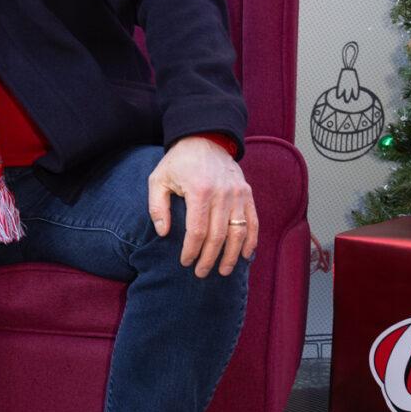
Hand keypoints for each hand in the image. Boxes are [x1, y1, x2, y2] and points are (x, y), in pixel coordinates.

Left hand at [146, 135, 256, 278]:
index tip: (185, 262)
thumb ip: (157, 207)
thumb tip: (163, 233)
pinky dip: (251, 240)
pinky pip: (253, 221)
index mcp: (200, 191)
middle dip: (209, 259)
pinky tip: (245, 255)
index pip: (197, 231)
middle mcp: (222, 194)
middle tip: (201, 273)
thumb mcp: (158, 179)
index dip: (191, 251)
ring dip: (231, 255)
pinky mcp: (247, 193)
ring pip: (238, 232)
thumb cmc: (178, 162)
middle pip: (218, 236)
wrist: (205, 138)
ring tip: (223, 271)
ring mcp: (238, 194)